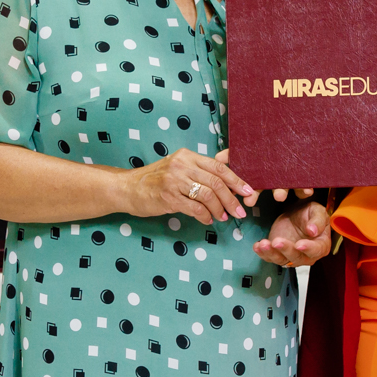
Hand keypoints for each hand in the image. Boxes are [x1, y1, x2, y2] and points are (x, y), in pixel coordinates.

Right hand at [120, 146, 257, 223]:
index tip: (248, 192)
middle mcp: (182, 165)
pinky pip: (194, 208)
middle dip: (231, 199)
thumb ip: (199, 172)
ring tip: (222, 217)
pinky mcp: (168, 196)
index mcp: (187, 156)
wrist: (128, 188)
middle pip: (216, 182)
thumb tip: (227, 184)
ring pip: (208, 195)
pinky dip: (204, 216)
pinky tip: (207, 220)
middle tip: (239, 212)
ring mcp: (174, 180)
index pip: (218, 166)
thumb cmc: (156, 181)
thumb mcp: (178, 169)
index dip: (236, 180)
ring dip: (219, 209)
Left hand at [254, 199, 332, 266]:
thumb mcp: (317, 211)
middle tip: (276, 241)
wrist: (295, 215)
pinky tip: (257, 246)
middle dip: (286, 250)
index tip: (299, 244)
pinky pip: (270, 257)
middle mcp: (307, 255)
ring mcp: (291, 256)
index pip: (316, 250)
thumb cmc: (310, 213)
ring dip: (272, 253)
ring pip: (282, 260)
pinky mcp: (278, 254)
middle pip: (297, 258)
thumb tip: (313, 231)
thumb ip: (318, 220)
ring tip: (263, 244)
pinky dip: (263, 253)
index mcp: (321, 245)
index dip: (308, 248)